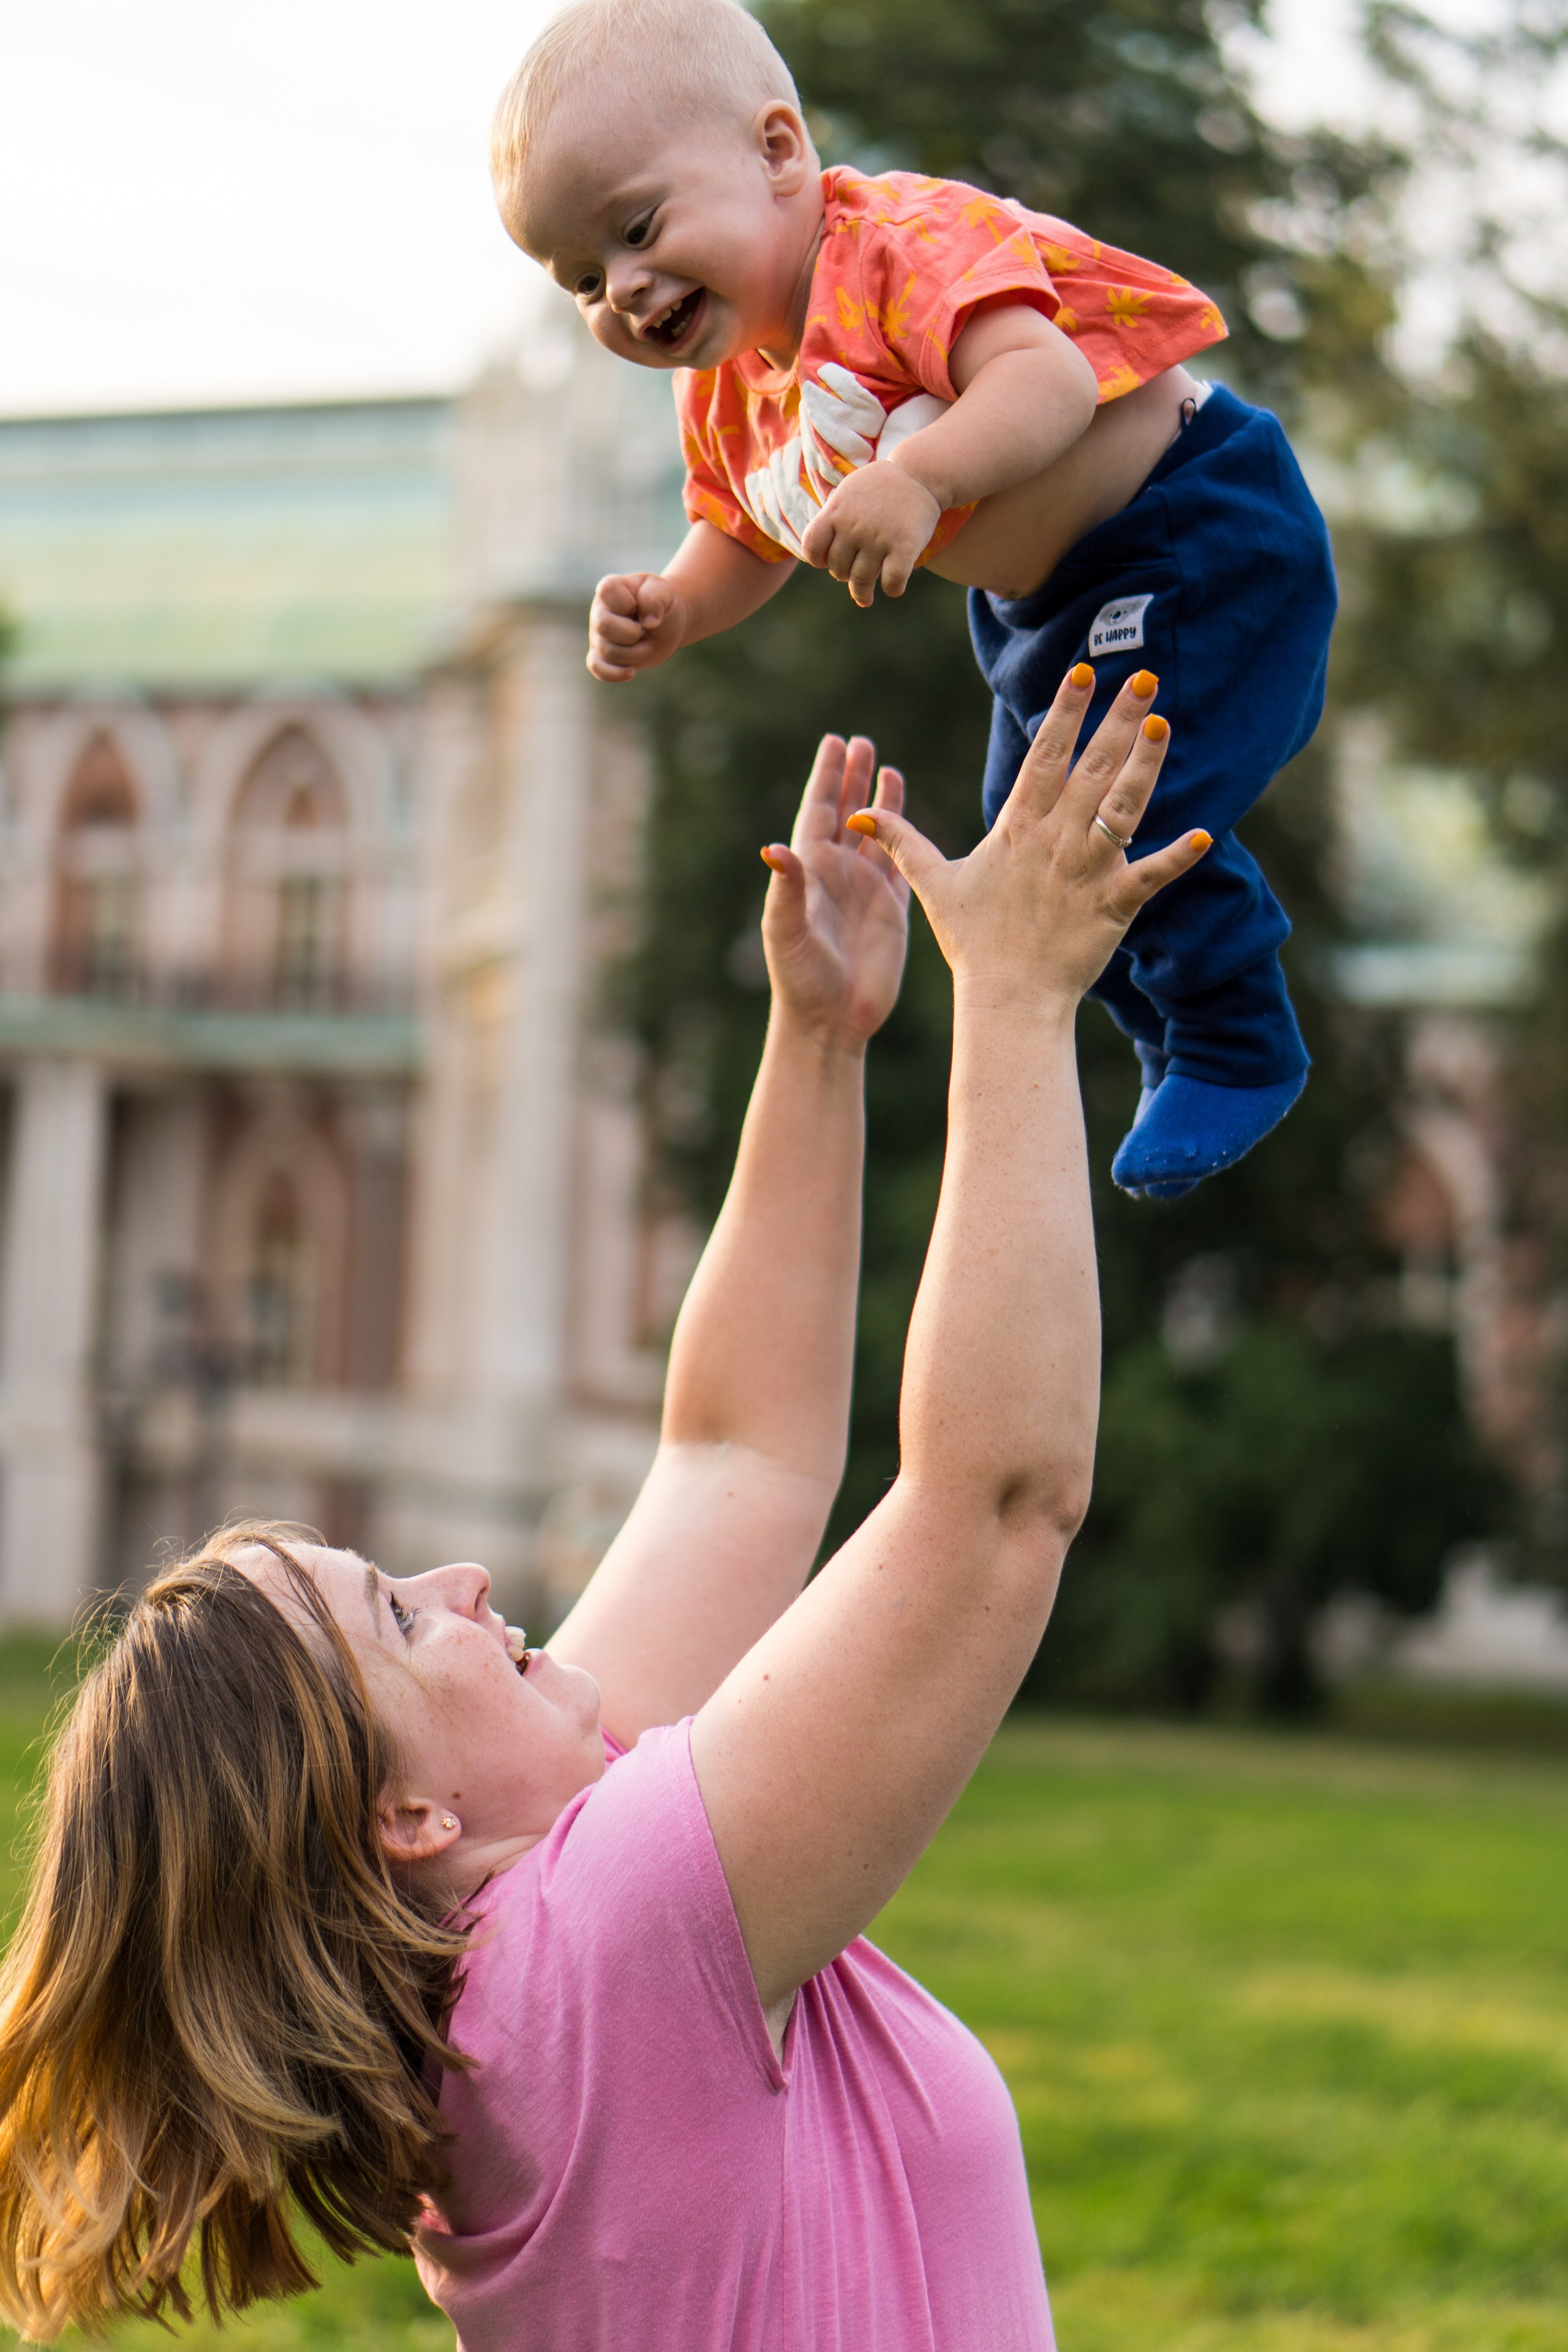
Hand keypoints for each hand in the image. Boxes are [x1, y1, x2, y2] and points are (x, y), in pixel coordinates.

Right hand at [587, 572, 688, 682]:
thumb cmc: (662, 602)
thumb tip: (648, 622)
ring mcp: (598, 635)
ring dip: (634, 653)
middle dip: (632, 633)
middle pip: (604, 626)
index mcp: (611, 589)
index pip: (607, 591)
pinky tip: (632, 672)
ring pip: (606, 651)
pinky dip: (614, 674)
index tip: (639, 606)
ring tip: (647, 646)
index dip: (627, 603)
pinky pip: (597, 668)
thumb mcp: (664, 592)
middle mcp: (600, 611)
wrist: (668, 622)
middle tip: (645, 631)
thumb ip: (654, 599)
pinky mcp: (603, 655)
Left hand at [759, 736, 909, 1049]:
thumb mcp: (787, 933)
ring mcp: (865, 890)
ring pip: (874, 832)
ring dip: (879, 800)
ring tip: (886, 765)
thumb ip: (785, 890)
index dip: (826, 777)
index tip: (834, 742)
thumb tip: (775, 849)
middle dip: (852, 777)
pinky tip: (908, 813)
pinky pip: (900, 861)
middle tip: (861, 742)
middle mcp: (836, 875)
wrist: (832, 1022)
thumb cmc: (801, 980)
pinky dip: (904, 835)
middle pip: (845, 813)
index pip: (818, 811)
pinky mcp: (891, 909)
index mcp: (810, 873)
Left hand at [799, 467, 941, 606]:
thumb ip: (833, 519)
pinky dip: (892, 590)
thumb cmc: (879, 488)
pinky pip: (892, 582)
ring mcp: (878, 537)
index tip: (827, 562)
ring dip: (862, 593)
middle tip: (852, 575)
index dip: (819, 559)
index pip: (812, 547)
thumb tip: (820, 555)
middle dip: (844, 576)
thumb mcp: (847, 493)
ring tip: (864, 597)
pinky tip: (893, 588)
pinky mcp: (904, 546)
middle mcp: (854, 526)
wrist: (919, 474)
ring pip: (861, 581)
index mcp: (836, 511)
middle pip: (838, 569)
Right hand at [848, 667, 1209, 1008]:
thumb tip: (859, 816)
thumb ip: (902, 843)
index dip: (1065, 713)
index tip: (1084, 672)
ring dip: (1146, 763)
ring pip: (1123, 806)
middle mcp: (1056, 840)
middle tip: (1145, 676)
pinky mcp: (1114, 905)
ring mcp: (1087, 870)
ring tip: (1165, 722)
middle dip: (1118, 719)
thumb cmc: (974, 943)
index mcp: (1018, 829)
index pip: (1044, 756)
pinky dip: (1177, 858)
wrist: (1007, 1000)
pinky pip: (1151, 876)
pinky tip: (1204, 835)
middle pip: (1092, 768)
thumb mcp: (933, 884)